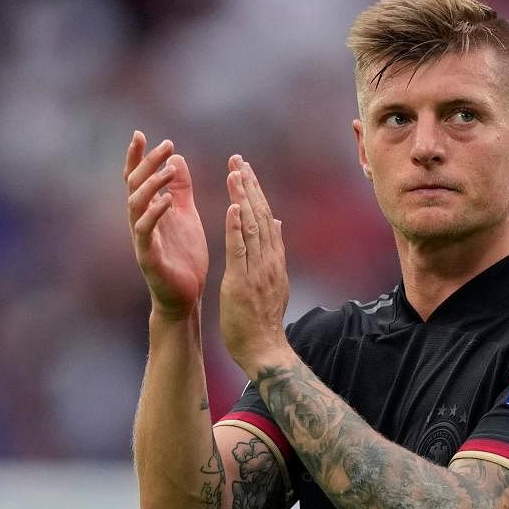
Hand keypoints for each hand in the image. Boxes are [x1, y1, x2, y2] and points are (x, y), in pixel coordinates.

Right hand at [124, 131, 208, 318]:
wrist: (186, 295)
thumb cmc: (184, 255)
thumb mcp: (186, 214)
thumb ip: (181, 188)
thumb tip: (176, 158)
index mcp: (149, 211)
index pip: (138, 178)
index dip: (138, 157)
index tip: (141, 134)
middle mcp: (140, 221)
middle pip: (135, 186)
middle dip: (148, 163)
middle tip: (165, 145)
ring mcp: (141, 239)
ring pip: (136, 205)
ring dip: (152, 185)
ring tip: (168, 169)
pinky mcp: (147, 256)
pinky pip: (145, 232)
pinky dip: (155, 214)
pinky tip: (167, 200)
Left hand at [220, 155, 291, 376]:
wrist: (265, 348)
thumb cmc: (263, 319)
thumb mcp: (274, 280)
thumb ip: (274, 251)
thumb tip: (277, 224)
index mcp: (274, 258)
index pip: (266, 218)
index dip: (256, 193)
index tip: (246, 171)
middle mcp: (269, 259)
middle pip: (260, 215)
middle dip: (249, 186)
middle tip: (239, 160)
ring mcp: (257, 270)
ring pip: (251, 227)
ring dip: (242, 198)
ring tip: (235, 173)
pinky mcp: (242, 281)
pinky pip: (239, 250)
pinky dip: (235, 227)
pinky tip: (232, 207)